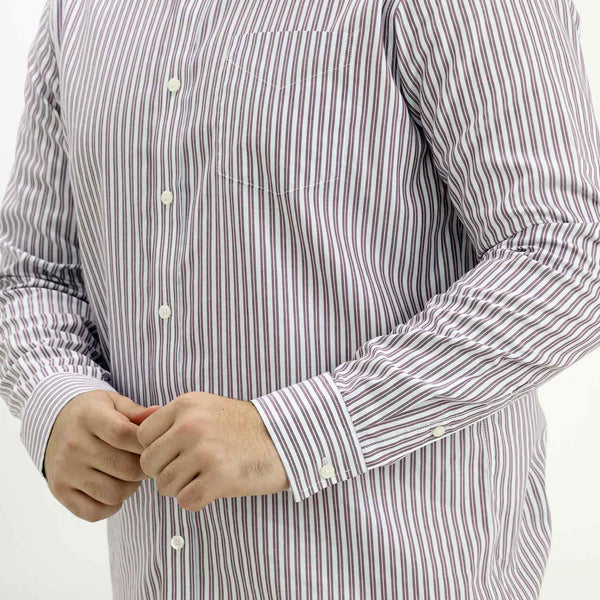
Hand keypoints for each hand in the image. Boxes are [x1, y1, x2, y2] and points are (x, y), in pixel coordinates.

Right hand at [43, 389, 159, 521]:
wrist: (54, 425)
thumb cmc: (94, 413)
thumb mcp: (113, 403)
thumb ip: (137, 411)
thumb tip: (158, 413)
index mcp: (89, 418)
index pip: (123, 434)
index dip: (145, 443)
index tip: (154, 445)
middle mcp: (73, 445)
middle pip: (125, 467)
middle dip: (144, 468)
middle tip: (145, 463)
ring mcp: (65, 471)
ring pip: (114, 493)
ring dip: (130, 488)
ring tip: (129, 475)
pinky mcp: (60, 492)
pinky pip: (94, 512)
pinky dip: (111, 506)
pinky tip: (113, 489)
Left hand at [135, 392, 289, 510]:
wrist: (284, 438)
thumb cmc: (242, 425)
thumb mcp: (206, 407)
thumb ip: (171, 415)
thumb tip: (134, 422)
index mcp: (186, 405)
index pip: (142, 437)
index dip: (156, 450)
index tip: (175, 453)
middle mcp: (192, 426)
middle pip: (149, 464)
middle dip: (166, 471)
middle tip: (190, 469)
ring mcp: (205, 452)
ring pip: (165, 486)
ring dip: (181, 487)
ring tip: (203, 477)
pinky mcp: (220, 477)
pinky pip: (186, 501)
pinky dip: (197, 500)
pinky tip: (213, 488)